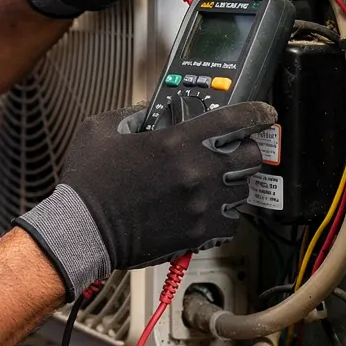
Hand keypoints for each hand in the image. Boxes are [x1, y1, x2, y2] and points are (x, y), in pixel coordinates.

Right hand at [13, 101, 275, 296]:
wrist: (83, 230)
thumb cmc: (89, 184)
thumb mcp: (101, 129)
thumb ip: (131, 114)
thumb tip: (148, 112)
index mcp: (175, 142)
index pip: (233, 120)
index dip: (255, 113)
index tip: (263, 114)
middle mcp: (195, 173)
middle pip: (249, 157)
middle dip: (247, 150)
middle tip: (238, 150)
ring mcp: (200, 206)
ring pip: (243, 191)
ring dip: (235, 183)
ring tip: (221, 181)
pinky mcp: (197, 233)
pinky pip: (231, 223)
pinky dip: (227, 215)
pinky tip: (212, 209)